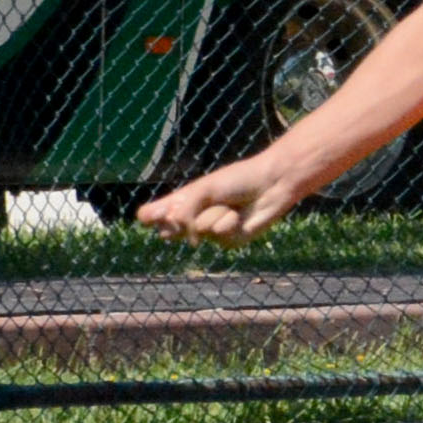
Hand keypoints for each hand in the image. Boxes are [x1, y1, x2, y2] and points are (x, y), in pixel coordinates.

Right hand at [136, 155, 303, 247]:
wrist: (271, 185)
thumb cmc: (237, 180)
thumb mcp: (204, 189)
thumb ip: (184, 209)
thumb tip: (177, 237)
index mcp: (183, 201)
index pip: (151, 215)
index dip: (151, 217)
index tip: (156, 214)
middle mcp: (192, 218)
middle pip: (168, 231)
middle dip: (183, 219)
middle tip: (204, 202)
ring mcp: (209, 232)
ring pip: (198, 231)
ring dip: (214, 215)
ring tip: (230, 205)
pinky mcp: (228, 241)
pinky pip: (219, 236)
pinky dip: (230, 223)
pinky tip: (241, 216)